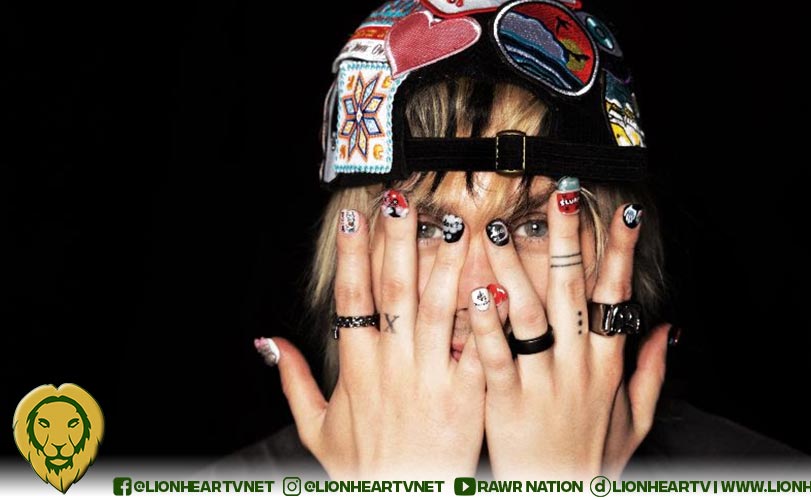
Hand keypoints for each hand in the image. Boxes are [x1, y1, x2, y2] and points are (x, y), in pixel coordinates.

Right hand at [272, 203, 484, 478]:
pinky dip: (485, 317)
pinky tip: (496, 285)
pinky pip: (476, 349)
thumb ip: (292, 381)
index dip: (351, 254)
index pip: (351, 298)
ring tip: (454, 225)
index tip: (354, 215)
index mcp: (356, 369)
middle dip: (396, 242)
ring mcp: (431, 381)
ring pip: (438, 311)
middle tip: (402, 199)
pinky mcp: (467, 398)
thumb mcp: (316, 429)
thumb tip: (267, 341)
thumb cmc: (365, 468)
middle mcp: (392, 368)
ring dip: (445, 265)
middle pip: (394, 292)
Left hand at [470, 189, 667, 478]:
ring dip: (514, 269)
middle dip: (567, 242)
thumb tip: (664, 330)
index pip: (615, 298)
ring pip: (528, 315)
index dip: (620, 254)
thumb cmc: (592, 460)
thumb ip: (648, 373)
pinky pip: (497, 357)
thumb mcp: (634, 420)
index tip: (624, 214)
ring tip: (498, 229)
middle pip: (572, 293)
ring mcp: (543, 384)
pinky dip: (488, 324)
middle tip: (560, 197)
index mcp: (607, 366)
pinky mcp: (507, 403)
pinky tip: (478, 292)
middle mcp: (578, 367)